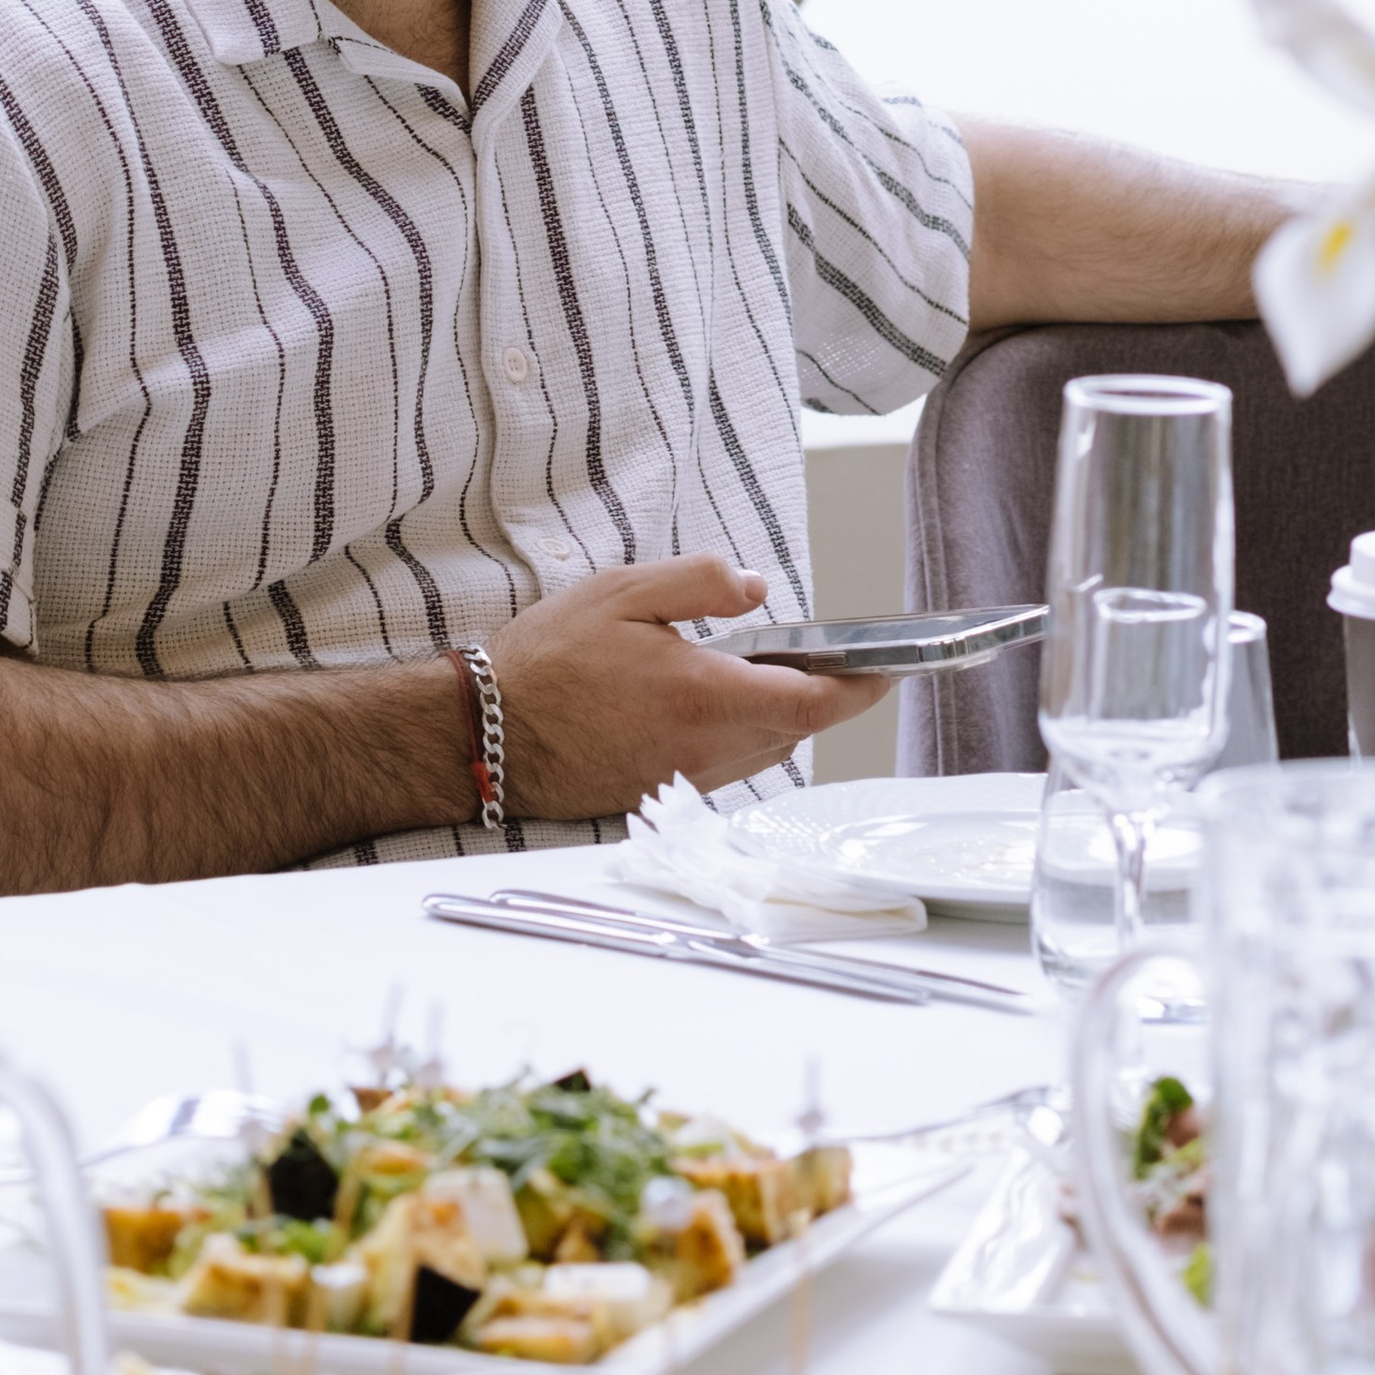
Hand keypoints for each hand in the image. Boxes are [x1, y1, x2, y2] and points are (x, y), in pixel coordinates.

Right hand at [492, 557, 887, 818]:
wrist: (485, 735)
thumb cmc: (549, 661)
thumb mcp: (624, 592)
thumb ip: (701, 581)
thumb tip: (758, 589)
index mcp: (704, 698)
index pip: (813, 703)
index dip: (860, 687)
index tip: (888, 667)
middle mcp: (703, 751)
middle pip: (796, 730)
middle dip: (825, 695)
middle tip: (837, 656)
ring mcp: (684, 780)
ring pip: (764, 751)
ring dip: (783, 715)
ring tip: (779, 672)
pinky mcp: (663, 794)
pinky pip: (727, 765)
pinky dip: (744, 734)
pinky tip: (722, 702)